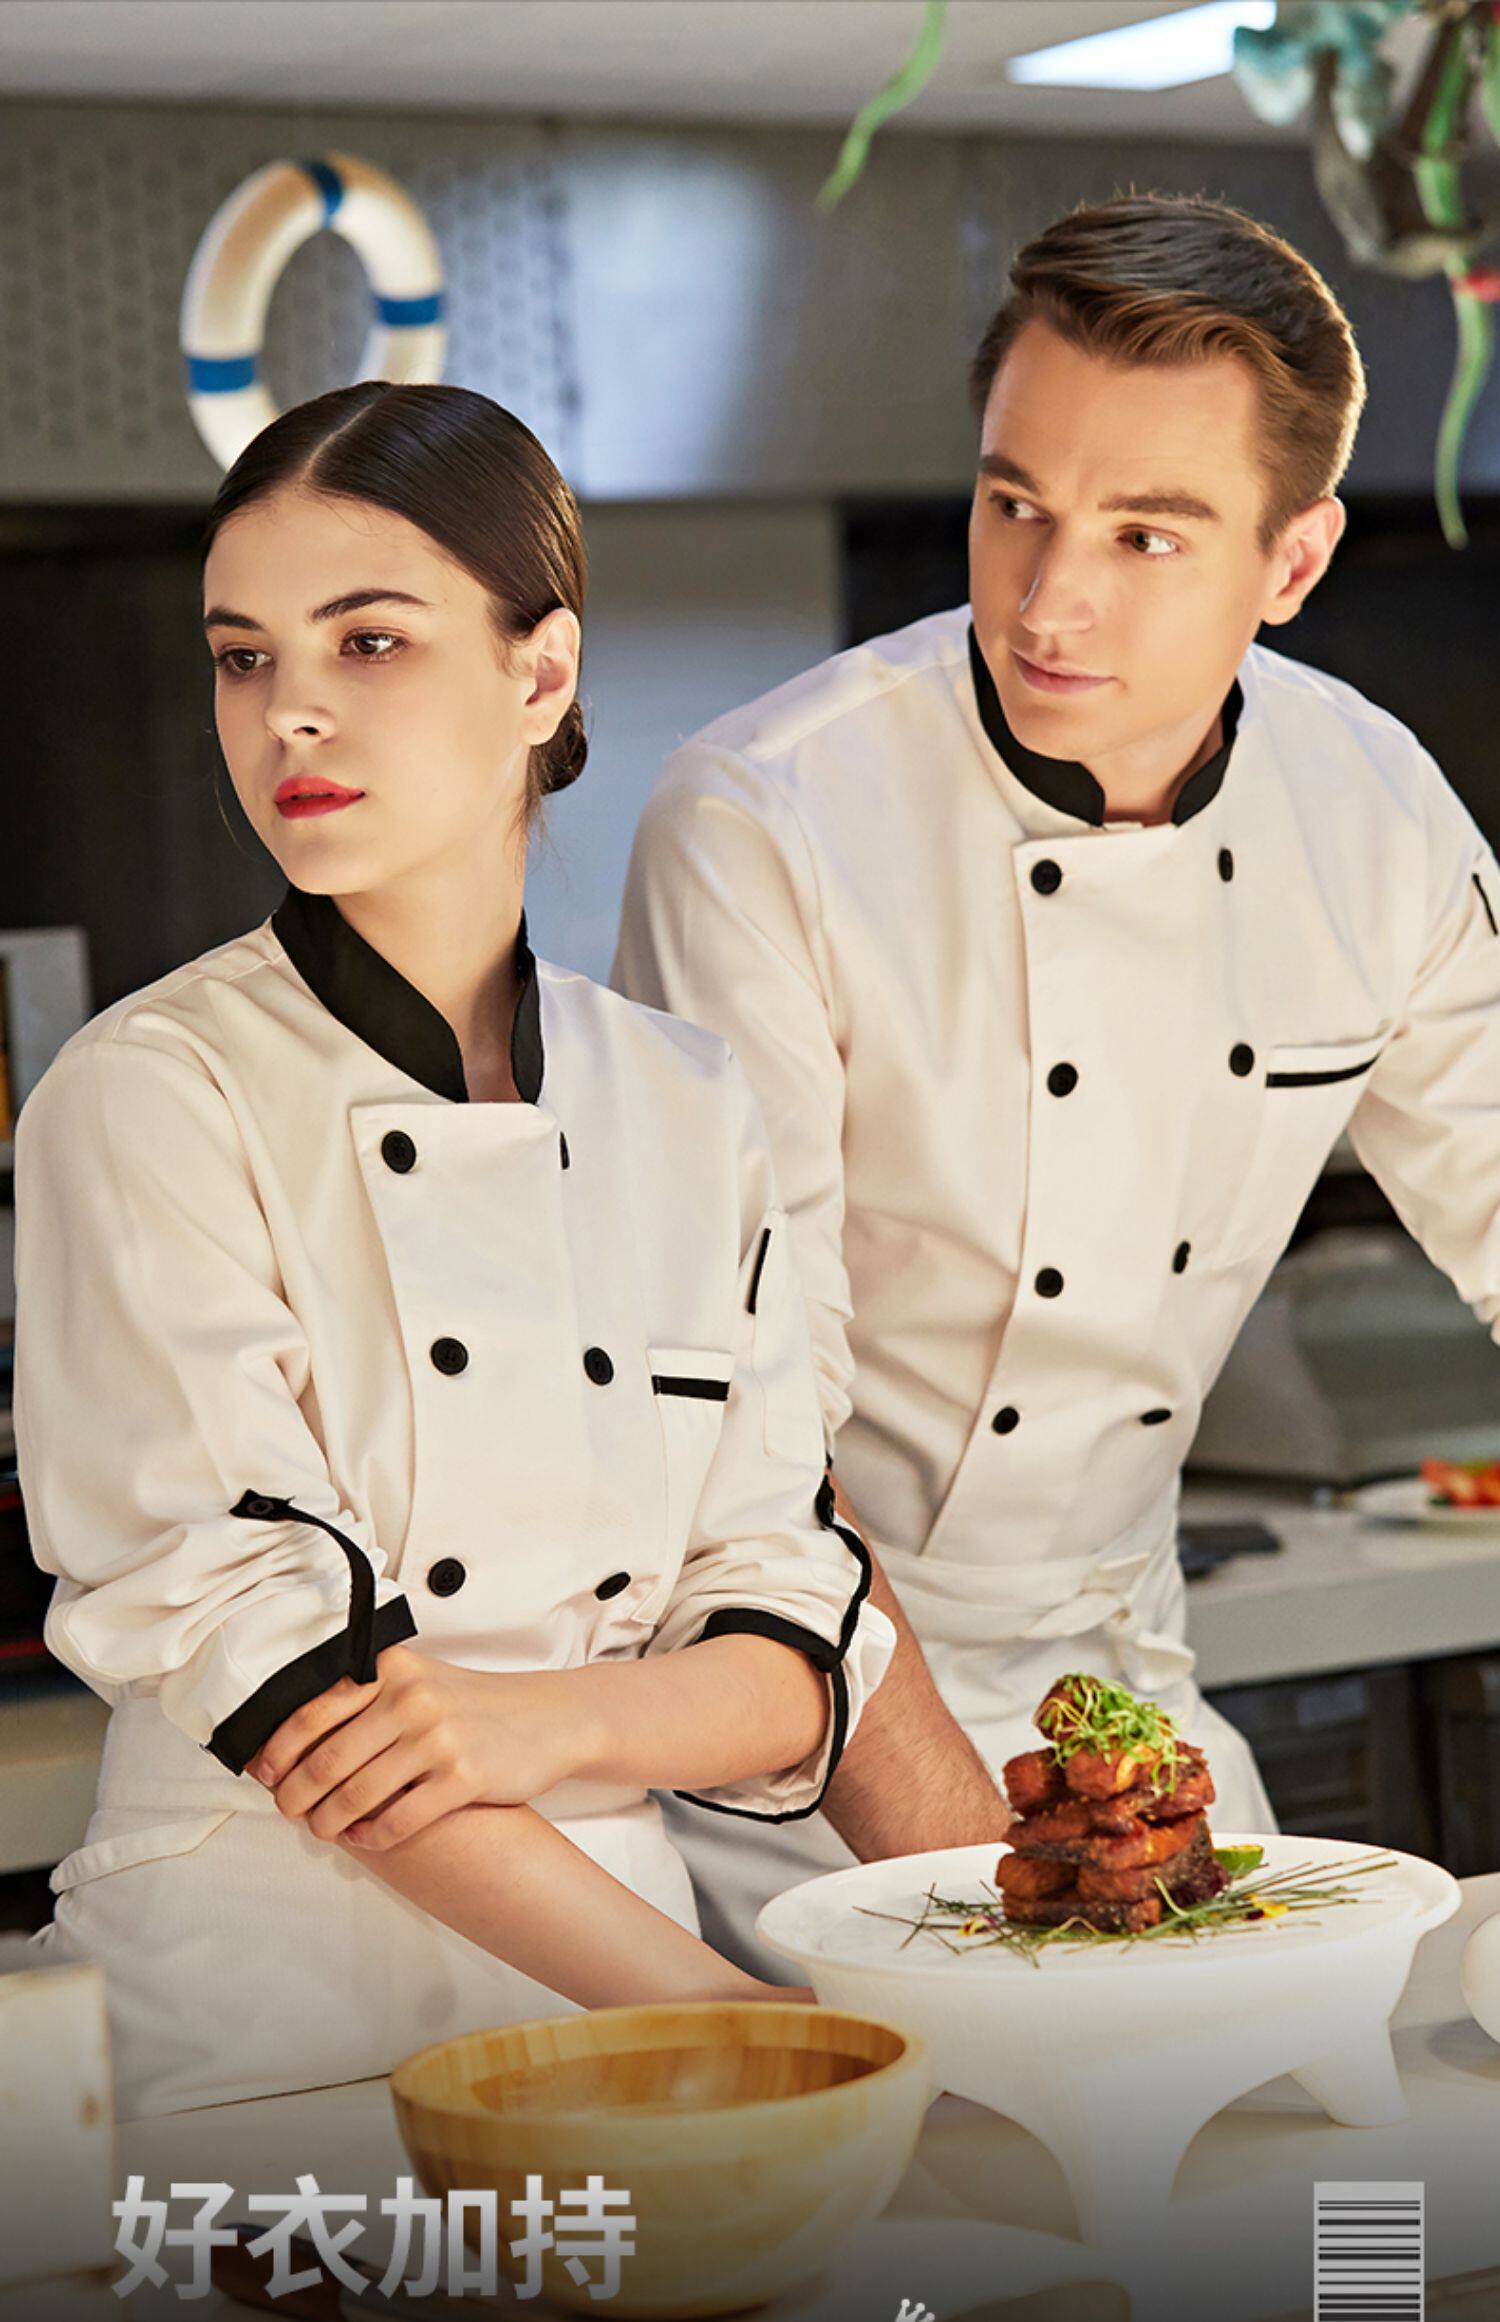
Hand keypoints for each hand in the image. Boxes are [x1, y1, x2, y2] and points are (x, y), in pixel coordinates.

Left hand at [248, 1645, 599, 1849]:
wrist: (546, 1719)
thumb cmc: (473, 1704)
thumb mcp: (419, 1680)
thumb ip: (367, 1697)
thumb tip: (298, 1740)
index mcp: (392, 1670)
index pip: (314, 1710)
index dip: (280, 1749)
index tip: (264, 1774)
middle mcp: (412, 1699)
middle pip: (328, 1759)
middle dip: (296, 1794)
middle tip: (287, 1811)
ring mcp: (439, 1738)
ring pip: (357, 1794)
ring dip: (329, 1821)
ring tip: (322, 1829)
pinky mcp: (463, 1777)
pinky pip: (399, 1819)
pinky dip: (373, 1836)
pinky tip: (366, 1839)